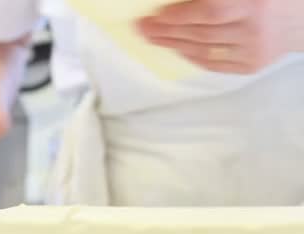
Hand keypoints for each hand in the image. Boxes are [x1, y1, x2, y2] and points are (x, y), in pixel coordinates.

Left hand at [137, 0, 303, 73]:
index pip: (210, 11)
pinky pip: (214, 63)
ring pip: (204, 50)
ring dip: (173, 44)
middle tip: (142, 27)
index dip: (179, 15)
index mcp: (254, 2)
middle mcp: (254, 28)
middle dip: (167, 30)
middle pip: (200, 32)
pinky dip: (192, 56)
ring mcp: (254, 50)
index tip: (156, 15)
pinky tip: (176, 48)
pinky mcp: (252, 65)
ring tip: (152, 37)